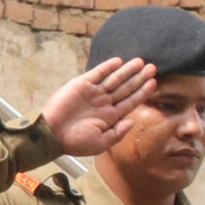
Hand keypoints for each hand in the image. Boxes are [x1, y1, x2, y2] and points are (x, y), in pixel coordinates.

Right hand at [42, 56, 157, 156]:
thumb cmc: (75, 142)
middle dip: (139, 78)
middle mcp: (103, 103)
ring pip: (114, 79)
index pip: (130, 102)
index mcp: (110, 117)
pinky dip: (107, 67)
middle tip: (152, 67)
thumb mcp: (101, 143)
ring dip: (127, 70)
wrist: (51, 134)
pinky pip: (97, 74)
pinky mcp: (81, 84)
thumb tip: (132, 121)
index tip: (153, 83)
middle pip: (126, 88)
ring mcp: (93, 93)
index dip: (142, 92)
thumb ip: (118, 132)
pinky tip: (119, 62)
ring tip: (140, 61)